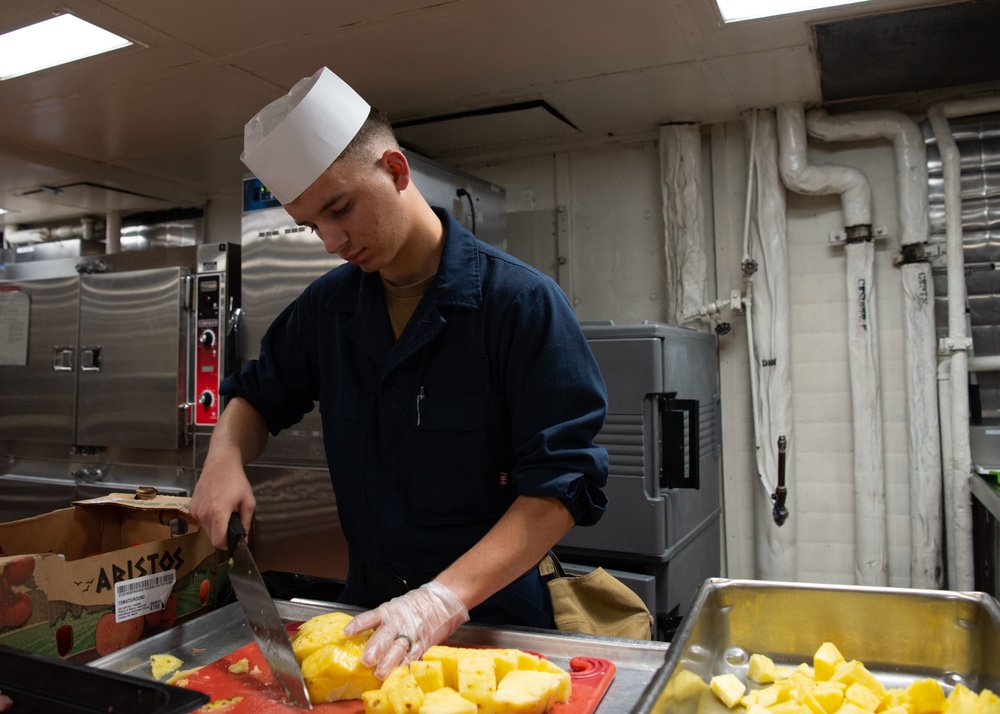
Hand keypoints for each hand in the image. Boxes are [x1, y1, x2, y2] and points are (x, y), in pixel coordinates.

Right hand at [189, 457, 255, 549]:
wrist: (220, 464)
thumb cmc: (236, 480)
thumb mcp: (248, 501)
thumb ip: (246, 523)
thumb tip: (245, 539)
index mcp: (218, 512)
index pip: (217, 541)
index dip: (226, 545)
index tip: (233, 542)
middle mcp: (204, 513)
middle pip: (212, 537)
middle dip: (223, 534)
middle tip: (232, 522)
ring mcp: (195, 510)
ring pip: (206, 529)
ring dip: (216, 526)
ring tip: (224, 512)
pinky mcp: (191, 507)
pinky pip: (201, 520)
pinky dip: (209, 519)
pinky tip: (215, 507)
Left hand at [343, 580, 468, 678]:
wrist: (442, 600)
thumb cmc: (416, 605)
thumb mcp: (397, 608)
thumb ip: (382, 623)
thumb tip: (361, 639)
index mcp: (389, 612)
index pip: (370, 617)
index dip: (358, 624)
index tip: (347, 632)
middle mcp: (399, 622)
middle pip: (384, 636)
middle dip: (375, 649)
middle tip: (366, 661)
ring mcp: (411, 634)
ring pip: (399, 649)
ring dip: (389, 662)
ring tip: (381, 673)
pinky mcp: (423, 643)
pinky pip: (414, 656)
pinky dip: (406, 666)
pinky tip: (400, 674)